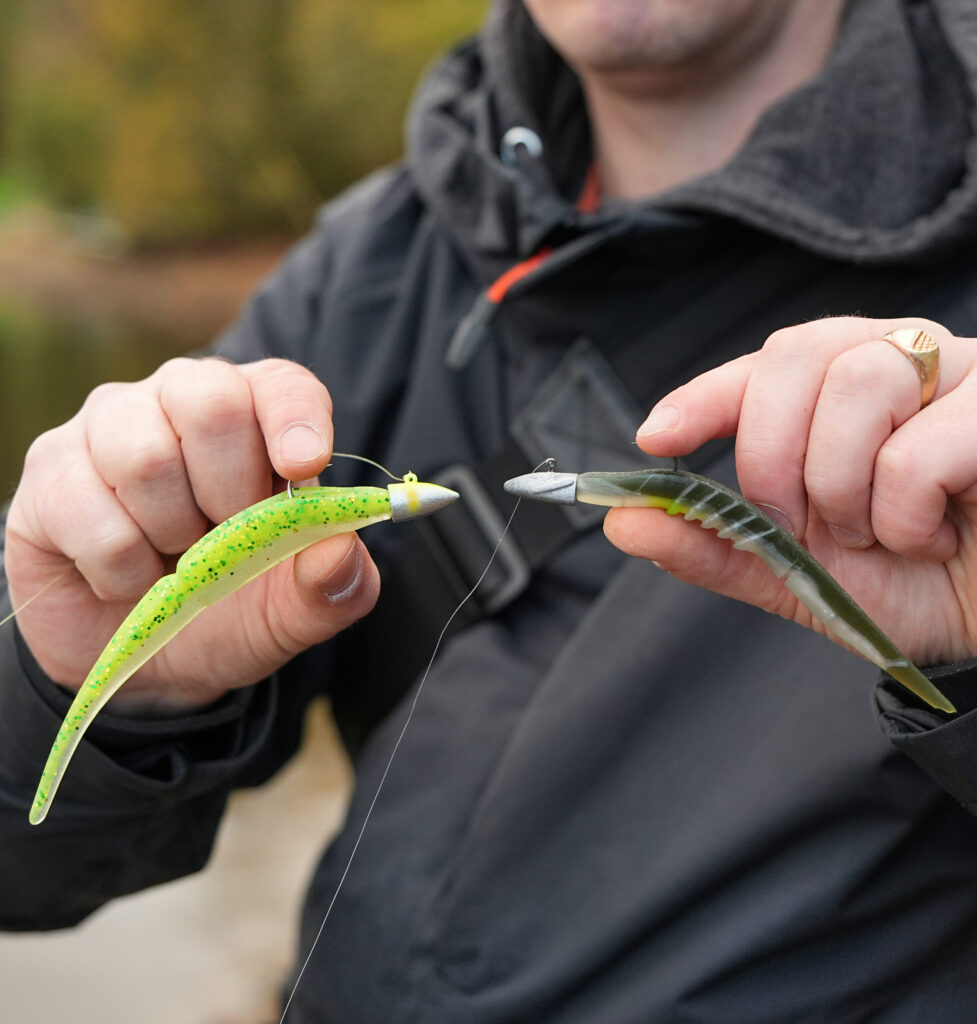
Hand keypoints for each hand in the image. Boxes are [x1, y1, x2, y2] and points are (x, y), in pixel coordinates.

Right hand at [4, 357, 379, 711]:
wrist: (140, 658)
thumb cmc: (229, 611)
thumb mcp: (293, 611)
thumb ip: (334, 586)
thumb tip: (342, 552)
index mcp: (254, 415)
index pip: (282, 384)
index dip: (295, 419)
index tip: (303, 469)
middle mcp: (178, 399)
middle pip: (211, 401)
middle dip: (230, 490)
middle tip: (224, 537)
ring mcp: (107, 427)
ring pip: (147, 457)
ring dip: (172, 534)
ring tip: (173, 559)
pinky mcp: (51, 471)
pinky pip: (96, 518)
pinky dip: (124, 570)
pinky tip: (126, 576)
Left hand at [603, 317, 976, 667]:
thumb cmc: (908, 586)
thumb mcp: (795, 573)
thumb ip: (714, 543)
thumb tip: (621, 520)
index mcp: (843, 391)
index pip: (764, 366)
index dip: (703, 397)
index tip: (654, 440)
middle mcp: (900, 364)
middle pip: (796, 356)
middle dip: (770, 455)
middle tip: (796, 522)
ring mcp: (961, 377)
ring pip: (858, 386)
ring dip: (842, 488)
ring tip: (877, 534)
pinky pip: (921, 445)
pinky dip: (904, 513)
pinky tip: (933, 538)